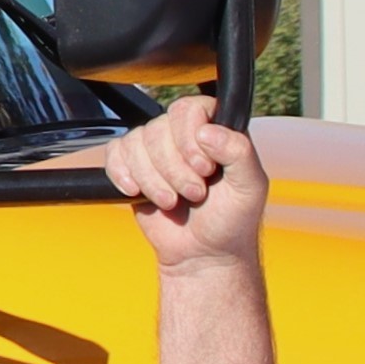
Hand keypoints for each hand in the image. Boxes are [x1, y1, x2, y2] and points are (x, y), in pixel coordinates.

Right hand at [101, 98, 263, 267]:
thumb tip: (208, 131)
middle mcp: (184, 136)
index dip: (191, 138)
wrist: (203, 254)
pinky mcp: (132, 167)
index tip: (204, 169)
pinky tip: (137, 192)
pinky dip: (122, 174)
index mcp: (215, 131)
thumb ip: (239, 152)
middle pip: (159, 127)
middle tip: (194, 194)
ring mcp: (157, 151)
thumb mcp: (250, 188)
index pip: (191, 109)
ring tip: (171, 201)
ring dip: (153, 179)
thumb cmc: (230, 222)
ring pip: (136, 142)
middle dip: (174, 168)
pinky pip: (115, 153)